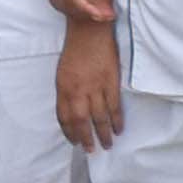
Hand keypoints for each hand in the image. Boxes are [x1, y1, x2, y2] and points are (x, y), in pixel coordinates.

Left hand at [55, 19, 123, 153]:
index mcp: (63, 88)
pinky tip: (119, 129)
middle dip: (86, 139)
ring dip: (103, 133)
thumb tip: (71, 112)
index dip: (69, 132)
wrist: (89, 31)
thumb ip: (66, 93)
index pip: (64, 117)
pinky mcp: (111, 82)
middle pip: (81, 121)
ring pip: (99, 117)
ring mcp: (95, 87)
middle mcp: (78, 90)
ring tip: (107, 145)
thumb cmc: (75, 51)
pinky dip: (117, 120)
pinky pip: (114, 106)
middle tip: (91, 150)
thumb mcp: (63, 73)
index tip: (74, 141)